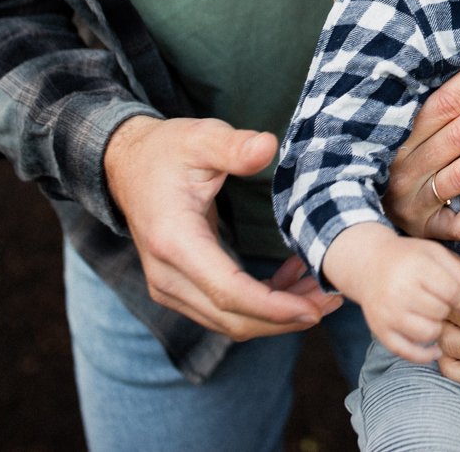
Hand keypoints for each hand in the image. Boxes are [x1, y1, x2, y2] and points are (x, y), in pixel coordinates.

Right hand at [103, 116, 339, 338]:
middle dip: (285, 318)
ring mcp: (170, 287)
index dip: (273, 307)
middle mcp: (167, 275)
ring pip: (230, 321)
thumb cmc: (166, 150)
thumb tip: (267, 146)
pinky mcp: (180, 288)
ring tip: (321, 291)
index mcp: (173, 241)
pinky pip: (224, 310)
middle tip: (332, 300)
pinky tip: (292, 279)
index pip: (228, 291)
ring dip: (277, 315)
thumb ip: (233, 146)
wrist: (128, 164)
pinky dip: (261, 305)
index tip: (315, 309)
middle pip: (232, 318)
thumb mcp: (200, 138)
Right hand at [323, 223, 459, 363]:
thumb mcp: (435, 254)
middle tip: (439, 301)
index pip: (450, 291)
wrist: (368, 264)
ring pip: (428, 333)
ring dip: (437, 327)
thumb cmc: (409, 258)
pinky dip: (425, 355)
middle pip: (440, 312)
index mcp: (414, 267)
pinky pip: (408, 353)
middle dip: (446, 308)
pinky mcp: (380, 331)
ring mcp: (387, 314)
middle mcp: (398, 291)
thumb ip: (459, 275)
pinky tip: (435, 348)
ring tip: (432, 316)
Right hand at [383, 50, 459, 240]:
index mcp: (400, 140)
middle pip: (457, 133)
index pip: (441, 104)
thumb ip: (434, 114)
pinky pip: (457, 224)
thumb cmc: (398, 171)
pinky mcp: (430, 232)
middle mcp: (407, 171)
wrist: (367, 231)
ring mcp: (418, 203)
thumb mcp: (404, 139)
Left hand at [436, 235, 459, 398]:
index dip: (445, 264)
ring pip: (453, 347)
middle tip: (442, 279)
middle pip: (449, 313)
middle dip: (440, 293)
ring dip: (444, 326)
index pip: (458, 279)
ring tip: (449, 309)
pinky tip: (456, 346)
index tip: (445, 255)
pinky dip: (454, 363)